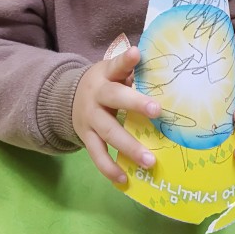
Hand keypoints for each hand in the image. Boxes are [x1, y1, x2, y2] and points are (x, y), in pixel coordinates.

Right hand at [72, 46, 161, 183]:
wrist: (66, 98)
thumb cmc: (105, 84)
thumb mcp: (113, 73)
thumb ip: (133, 74)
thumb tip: (168, 77)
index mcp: (105, 75)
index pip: (116, 65)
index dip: (126, 60)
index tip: (136, 53)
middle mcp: (96, 95)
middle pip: (114, 98)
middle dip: (136, 104)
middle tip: (158, 111)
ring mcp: (89, 118)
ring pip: (109, 132)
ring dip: (130, 147)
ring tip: (150, 161)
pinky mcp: (86, 137)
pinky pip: (97, 155)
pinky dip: (110, 168)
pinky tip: (124, 180)